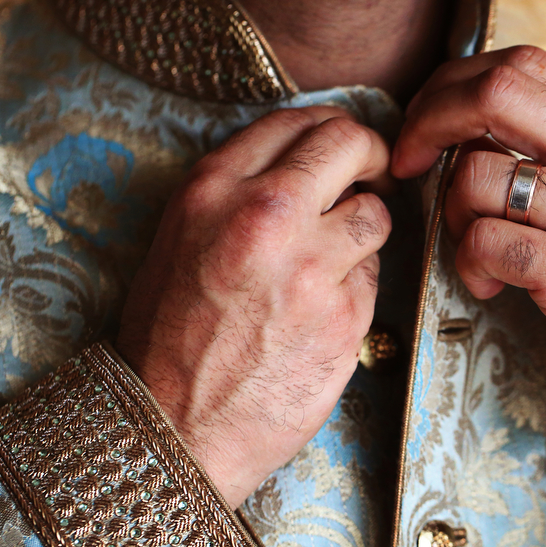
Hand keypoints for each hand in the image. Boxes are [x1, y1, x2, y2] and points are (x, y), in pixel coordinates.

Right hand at [116, 107, 391, 507]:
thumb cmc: (170, 337)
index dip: (330, 128)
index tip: (344, 147)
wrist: (175, 425)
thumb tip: (303, 164)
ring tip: (337, 257)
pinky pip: (375, 275)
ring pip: (375, 213)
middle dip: (370, 155)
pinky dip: (359, 285)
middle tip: (373, 175)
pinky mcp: (345, 315)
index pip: (296, 121)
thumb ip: (237, 191)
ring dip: (365, 228)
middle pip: (350, 142)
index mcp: (214, 191)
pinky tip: (325, 308)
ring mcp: (312, 266)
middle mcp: (266, 215)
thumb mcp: (179, 240)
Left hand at [393, 46, 545, 468]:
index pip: (522, 64)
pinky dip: (467, 264)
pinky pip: (483, 241)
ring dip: (451, 214)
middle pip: (494, 93)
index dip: (454, 86)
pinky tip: (488, 284)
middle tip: (409, 162)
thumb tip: (469, 125)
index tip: (427, 123)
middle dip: (429, 121)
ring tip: (474, 248)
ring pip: (475, 175)